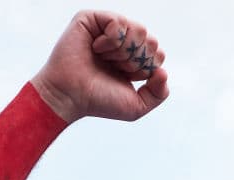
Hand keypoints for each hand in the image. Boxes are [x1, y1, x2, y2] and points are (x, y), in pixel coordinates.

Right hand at [31, 10, 168, 122]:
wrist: (71, 96)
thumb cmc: (99, 101)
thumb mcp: (136, 106)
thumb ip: (159, 94)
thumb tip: (163, 72)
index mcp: (132, 58)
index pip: (157, 53)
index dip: (147, 67)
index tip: (128, 78)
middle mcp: (121, 42)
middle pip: (151, 40)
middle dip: (137, 60)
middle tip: (116, 68)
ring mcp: (107, 29)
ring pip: (139, 30)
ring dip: (124, 51)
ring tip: (106, 59)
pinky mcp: (91, 19)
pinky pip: (117, 22)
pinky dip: (112, 39)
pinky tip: (98, 49)